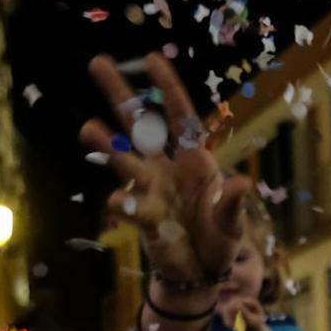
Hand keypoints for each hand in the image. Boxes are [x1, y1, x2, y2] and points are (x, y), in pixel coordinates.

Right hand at [80, 53, 251, 289]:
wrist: (201, 271)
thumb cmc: (219, 238)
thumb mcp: (232, 222)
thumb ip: (232, 204)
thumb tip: (243, 184)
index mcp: (194, 159)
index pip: (179, 115)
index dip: (166, 87)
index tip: (150, 58)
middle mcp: (166, 166)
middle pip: (139, 124)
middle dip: (120, 95)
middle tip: (97, 62)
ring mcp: (150, 188)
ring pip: (125, 159)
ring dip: (107, 145)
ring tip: (88, 129)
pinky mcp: (142, 216)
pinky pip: (130, 205)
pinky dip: (125, 204)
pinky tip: (118, 203)